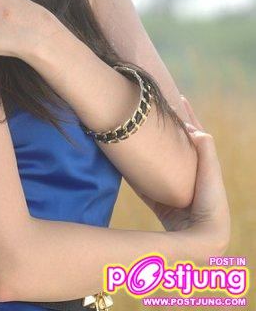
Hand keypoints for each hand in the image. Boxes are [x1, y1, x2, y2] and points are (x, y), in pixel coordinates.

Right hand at [134, 95, 230, 257]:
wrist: (203, 238)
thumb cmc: (211, 203)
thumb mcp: (210, 172)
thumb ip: (205, 150)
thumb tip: (194, 128)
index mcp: (202, 163)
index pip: (194, 132)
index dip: (187, 115)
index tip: (177, 96)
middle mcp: (187, 172)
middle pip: (175, 144)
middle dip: (165, 127)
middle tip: (151, 109)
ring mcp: (173, 186)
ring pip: (159, 161)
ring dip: (149, 146)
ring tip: (136, 129)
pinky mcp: (161, 201)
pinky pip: (143, 184)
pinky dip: (134, 174)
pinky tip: (124, 162)